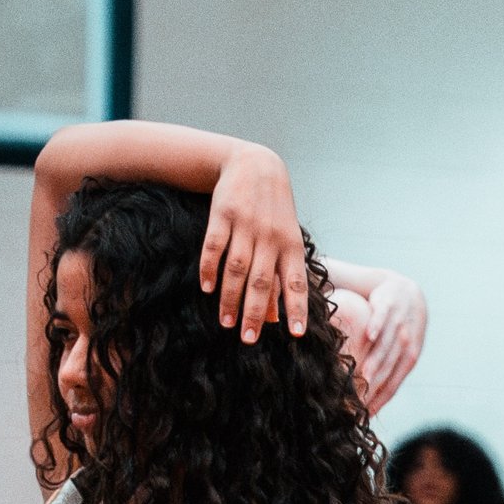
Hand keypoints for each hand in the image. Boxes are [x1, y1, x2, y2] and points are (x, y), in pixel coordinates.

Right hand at [200, 145, 309, 344]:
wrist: (254, 164)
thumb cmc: (274, 211)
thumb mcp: (286, 239)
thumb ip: (282, 276)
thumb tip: (278, 319)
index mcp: (291, 245)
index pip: (296, 282)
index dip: (296, 307)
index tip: (295, 334)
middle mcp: (270, 237)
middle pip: (262, 281)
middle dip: (256, 312)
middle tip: (248, 339)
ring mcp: (246, 225)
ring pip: (237, 268)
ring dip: (231, 297)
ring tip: (226, 323)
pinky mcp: (222, 214)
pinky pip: (214, 246)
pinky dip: (209, 268)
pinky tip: (207, 289)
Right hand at [332, 266, 428, 411]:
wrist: (406, 291)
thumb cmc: (398, 328)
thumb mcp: (399, 350)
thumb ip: (387, 370)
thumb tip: (369, 400)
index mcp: (408, 356)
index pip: (394, 382)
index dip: (381, 399)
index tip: (367, 412)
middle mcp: (406, 341)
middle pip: (391, 366)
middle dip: (377, 384)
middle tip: (362, 400)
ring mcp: (398, 322)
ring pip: (387, 344)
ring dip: (376, 359)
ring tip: (365, 375)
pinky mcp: (388, 304)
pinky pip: (383, 316)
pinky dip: (378, 325)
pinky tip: (370, 335)